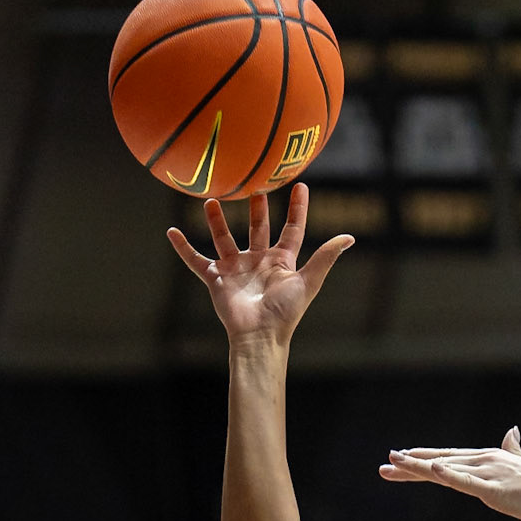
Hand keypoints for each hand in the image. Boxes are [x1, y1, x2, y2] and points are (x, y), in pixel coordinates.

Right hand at [167, 184, 352, 347]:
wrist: (259, 336)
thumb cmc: (285, 312)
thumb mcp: (308, 281)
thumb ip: (325, 257)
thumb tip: (349, 237)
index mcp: (282, 262)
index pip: (292, 229)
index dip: (296, 209)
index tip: (299, 185)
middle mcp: (259, 262)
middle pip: (258, 228)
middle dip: (256, 208)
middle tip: (254, 185)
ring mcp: (236, 269)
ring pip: (225, 238)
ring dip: (217, 221)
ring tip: (212, 199)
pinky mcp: (216, 279)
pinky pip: (196, 260)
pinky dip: (183, 248)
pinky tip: (172, 232)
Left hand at [381, 431, 520, 520]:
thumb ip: (514, 450)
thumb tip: (512, 431)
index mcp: (488, 458)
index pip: (448, 458)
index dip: (423, 458)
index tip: (401, 457)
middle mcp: (483, 461)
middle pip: (439, 462)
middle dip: (410, 463)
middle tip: (386, 462)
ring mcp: (488, 473)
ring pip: (445, 470)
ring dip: (417, 467)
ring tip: (394, 464)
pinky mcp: (494, 489)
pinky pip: (466, 482)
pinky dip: (448, 475)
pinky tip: (431, 470)